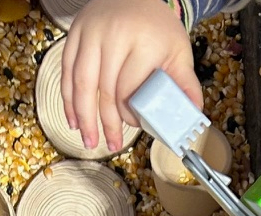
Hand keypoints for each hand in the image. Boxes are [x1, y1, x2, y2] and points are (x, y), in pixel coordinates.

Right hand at [62, 0, 200, 152]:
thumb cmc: (157, 26)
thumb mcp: (178, 51)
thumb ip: (185, 82)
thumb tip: (193, 112)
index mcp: (142, 41)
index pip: (130, 88)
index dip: (130, 114)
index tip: (134, 126)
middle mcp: (113, 35)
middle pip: (105, 89)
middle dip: (106, 123)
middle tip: (111, 145)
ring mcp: (91, 33)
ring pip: (81, 83)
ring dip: (83, 116)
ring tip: (88, 140)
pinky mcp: (75, 33)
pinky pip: (67, 71)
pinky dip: (68, 98)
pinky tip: (73, 119)